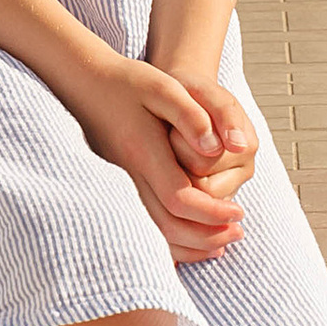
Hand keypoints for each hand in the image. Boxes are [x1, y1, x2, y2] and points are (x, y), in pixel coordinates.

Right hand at [68, 55, 250, 264]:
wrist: (86, 82)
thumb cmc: (129, 82)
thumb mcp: (164, 86)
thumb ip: (191, 116)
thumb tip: (214, 148)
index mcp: (142, 152)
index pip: (180, 198)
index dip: (212, 212)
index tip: (239, 212)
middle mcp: (128, 175)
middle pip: (168, 225)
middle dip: (207, 236)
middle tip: (238, 231)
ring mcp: (120, 184)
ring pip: (154, 231)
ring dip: (190, 244)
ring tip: (222, 242)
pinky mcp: (119, 186)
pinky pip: (144, 225)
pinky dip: (169, 240)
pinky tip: (193, 239)